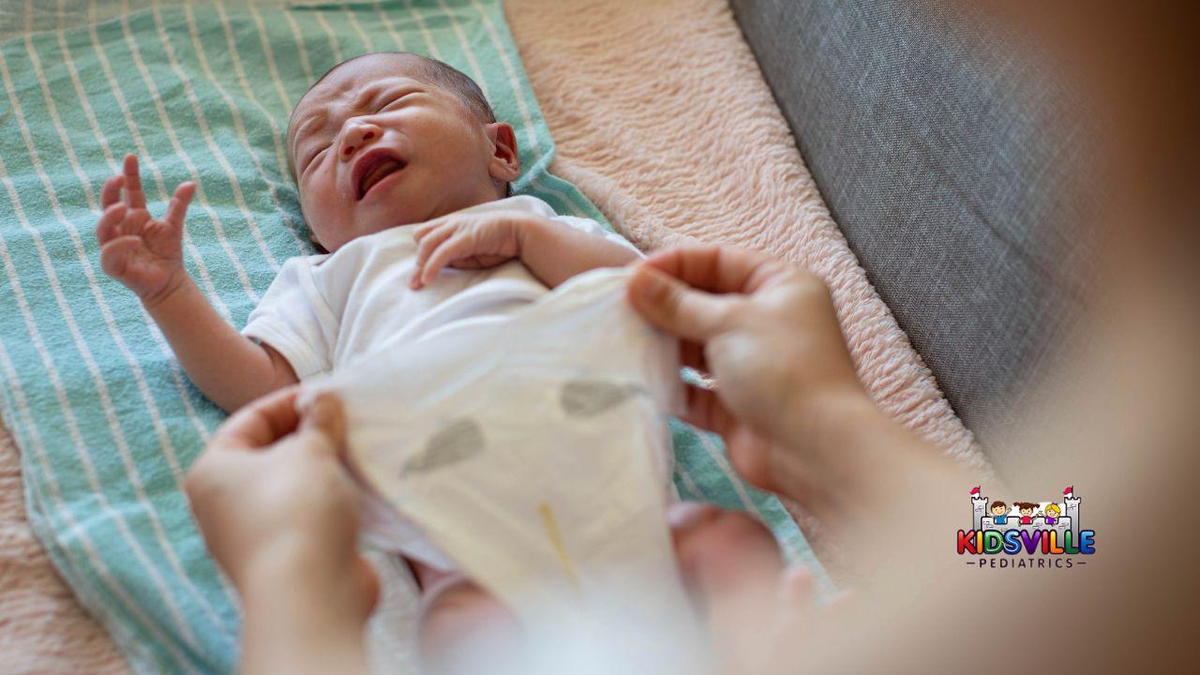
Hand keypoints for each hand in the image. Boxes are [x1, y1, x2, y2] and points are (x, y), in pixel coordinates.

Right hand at [96, 154, 195, 306]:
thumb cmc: (167, 253)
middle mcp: (120, 229)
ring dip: (110, 216)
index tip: (131, 157)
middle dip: (111, 191)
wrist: (170, 283)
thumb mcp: (174, 226)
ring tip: (124, 207)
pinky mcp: (112, 266)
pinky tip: (135, 240)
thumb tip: (191, 183)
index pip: (128, 192)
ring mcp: (113, 246)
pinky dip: (120, 244)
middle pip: (108, 206)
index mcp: (133, 217)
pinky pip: (110, 252)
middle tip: (119, 178)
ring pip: (103, 229)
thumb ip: (178, 205)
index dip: (129, 175)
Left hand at [184, 387, 376, 618]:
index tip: (330, 394)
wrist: (309, 593)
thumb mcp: (311, 450)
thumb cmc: (297, 509)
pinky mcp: (285, 558)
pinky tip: (360, 489)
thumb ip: (320, 421)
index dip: (291, 401)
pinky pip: (308, 515)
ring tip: (358, 451)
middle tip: (348, 422)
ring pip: (292, 486)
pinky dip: (331, 500)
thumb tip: (325, 400)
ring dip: (325, 468)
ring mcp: (253, 535)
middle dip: (311, 435)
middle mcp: (223, 504)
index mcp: (212, 471)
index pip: (250, 419)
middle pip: (270, 453)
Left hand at [409, 210, 545, 287]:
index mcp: (452, 223)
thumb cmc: (498, 244)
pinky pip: (442, 253)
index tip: (418, 272)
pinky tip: (427, 281)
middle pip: (421, 238)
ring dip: (420, 266)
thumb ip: (455, 257)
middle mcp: (451, 223)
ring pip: (427, 244)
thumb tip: (438, 266)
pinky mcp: (466, 237)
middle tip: (414, 283)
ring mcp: (458, 228)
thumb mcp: (471, 253)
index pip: (424, 233)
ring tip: (418, 285)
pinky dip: (431, 267)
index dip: (421, 251)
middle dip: (417, 261)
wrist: (521, 232)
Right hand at [626, 246, 864, 492]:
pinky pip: (695, 388)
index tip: (631, 277)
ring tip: (624, 341)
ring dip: (664, 344)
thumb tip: (635, 281)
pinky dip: (672, 384)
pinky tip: (641, 379)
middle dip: (664, 306)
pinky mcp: (735, 405)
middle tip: (619, 309)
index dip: (674, 265)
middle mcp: (767, 321)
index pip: (718, 260)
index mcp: (779, 285)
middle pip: (704, 302)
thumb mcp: (729, 322)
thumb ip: (678, 303)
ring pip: (697, 345)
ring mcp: (751, 365)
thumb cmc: (782, 369)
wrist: (815, 450)